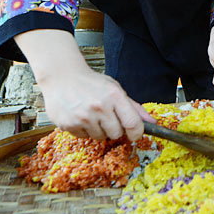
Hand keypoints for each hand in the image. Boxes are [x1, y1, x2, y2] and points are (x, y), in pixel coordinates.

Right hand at [39, 67, 153, 141]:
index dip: (137, 133)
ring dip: (98, 129)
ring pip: (100, 137)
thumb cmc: (91, 83)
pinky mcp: (68, 124)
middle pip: (117, 134)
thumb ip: (133, 107)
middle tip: (106, 116)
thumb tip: (152, 121)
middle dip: (114, 128)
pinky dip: (84, 130)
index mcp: (114, 96)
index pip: (133, 123)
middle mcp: (99, 106)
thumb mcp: (115, 89)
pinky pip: (84, 137)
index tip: (135, 134)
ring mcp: (82, 116)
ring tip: (91, 114)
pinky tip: (80, 116)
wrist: (61, 76)